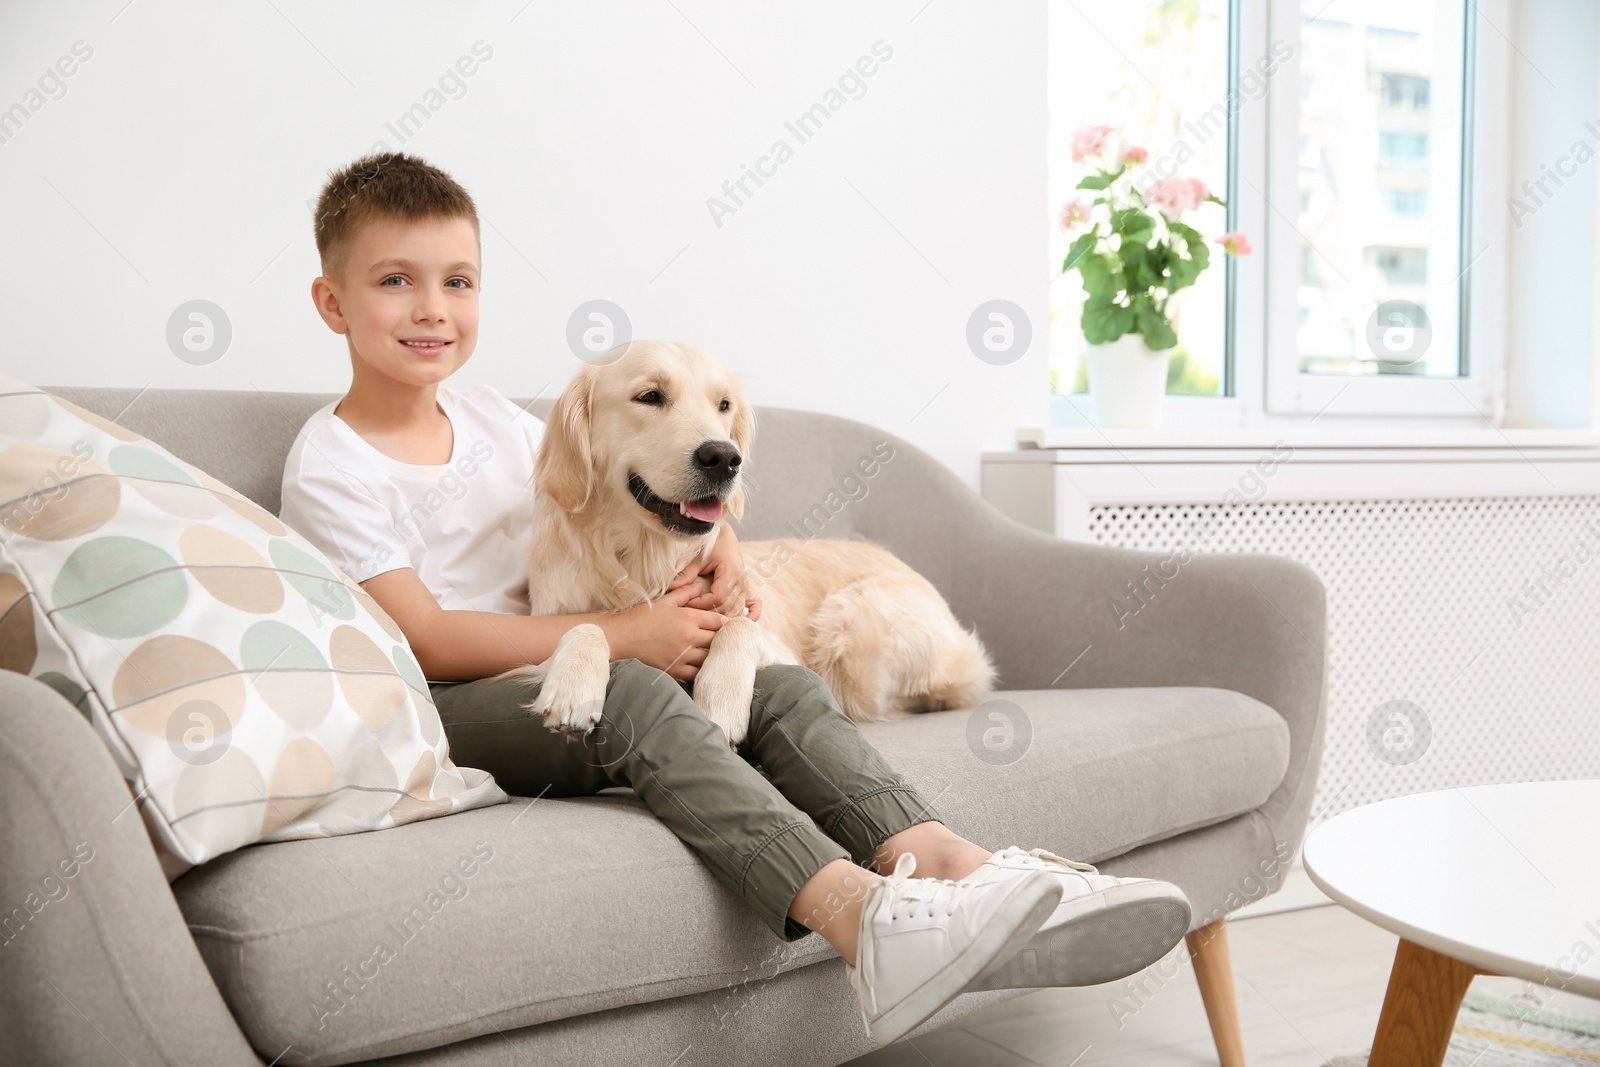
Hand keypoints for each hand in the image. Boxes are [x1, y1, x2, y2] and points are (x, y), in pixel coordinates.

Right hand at [606, 584, 726, 680]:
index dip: (725, 622)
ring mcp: (682, 654)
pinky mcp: (675, 669)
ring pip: (710, 657)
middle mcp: (689, 636)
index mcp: (688, 617)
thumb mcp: (664, 601)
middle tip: (725, 639)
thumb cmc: (641, 616)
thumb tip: (699, 585)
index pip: (719, 620)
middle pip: (718, 639)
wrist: (621, 636)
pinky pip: (697, 673)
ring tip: (717, 654)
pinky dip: (702, 670)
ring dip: (715, 655)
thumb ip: (684, 593)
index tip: (725, 624)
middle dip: (723, 639)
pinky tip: (704, 667)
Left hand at [668, 525, 759, 619]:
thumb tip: (671, 587)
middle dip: (710, 613)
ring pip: (738, 609)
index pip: (718, 598)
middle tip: (694, 614)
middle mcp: (741, 580)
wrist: (724, 535)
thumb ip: (686, 574)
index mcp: (730, 572)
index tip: (687, 603)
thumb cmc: (712, 543)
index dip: (702, 604)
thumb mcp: (698, 557)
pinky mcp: (747, 587)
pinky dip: (752, 615)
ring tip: (709, 623)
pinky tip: (744, 623)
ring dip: (725, 618)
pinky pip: (755, 604)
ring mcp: (746, 585)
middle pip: (728, 607)